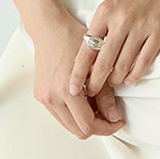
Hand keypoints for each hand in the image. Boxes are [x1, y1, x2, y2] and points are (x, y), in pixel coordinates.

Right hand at [31, 10, 125, 139]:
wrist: (49, 28)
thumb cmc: (72, 38)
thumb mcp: (96, 63)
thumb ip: (105, 93)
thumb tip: (113, 115)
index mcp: (66, 90)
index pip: (88, 125)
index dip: (107, 127)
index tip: (118, 121)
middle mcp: (52, 97)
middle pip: (78, 130)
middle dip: (97, 127)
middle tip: (111, 116)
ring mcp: (44, 98)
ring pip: (69, 126)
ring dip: (84, 121)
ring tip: (98, 105)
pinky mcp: (40, 95)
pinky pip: (60, 115)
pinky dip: (73, 113)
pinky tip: (84, 99)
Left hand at [69, 0, 159, 99]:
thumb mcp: (112, 4)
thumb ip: (101, 26)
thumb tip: (89, 55)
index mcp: (105, 12)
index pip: (87, 48)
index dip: (78, 72)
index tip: (72, 87)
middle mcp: (121, 20)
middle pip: (103, 62)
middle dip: (95, 83)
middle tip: (92, 93)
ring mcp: (141, 26)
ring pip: (123, 65)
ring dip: (116, 80)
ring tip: (112, 85)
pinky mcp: (158, 32)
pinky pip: (144, 62)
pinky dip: (136, 74)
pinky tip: (130, 79)